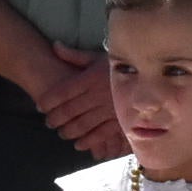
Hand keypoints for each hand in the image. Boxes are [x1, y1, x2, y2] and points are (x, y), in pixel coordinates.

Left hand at [27, 43, 125, 158]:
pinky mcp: (120, 121)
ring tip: (62, 133)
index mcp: (90, 78)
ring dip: (69, 131)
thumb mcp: (98, 57)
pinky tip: (79, 144)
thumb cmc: (121, 66)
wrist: (150, 76)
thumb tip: (54, 46)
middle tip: (49, 123)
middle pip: (69, 110)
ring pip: (82, 124)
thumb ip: (75, 55)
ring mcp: (109, 110)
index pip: (62, 92)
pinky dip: (89, 141)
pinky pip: (101, 134)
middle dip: (55, 119)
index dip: (48, 101)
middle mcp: (97, 95)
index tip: (41, 106)